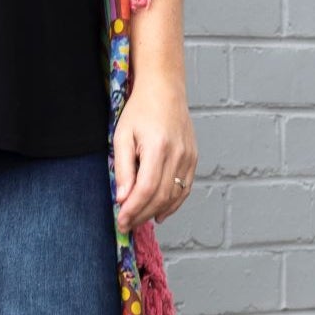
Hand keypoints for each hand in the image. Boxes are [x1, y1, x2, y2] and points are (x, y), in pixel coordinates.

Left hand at [113, 74, 196, 231]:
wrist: (164, 90)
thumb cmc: (139, 111)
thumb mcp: (122, 135)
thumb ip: (123, 168)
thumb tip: (122, 198)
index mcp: (158, 148)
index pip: (147, 189)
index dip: (134, 209)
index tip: (121, 221)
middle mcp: (178, 154)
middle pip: (161, 196)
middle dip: (142, 215)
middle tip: (126, 225)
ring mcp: (189, 157)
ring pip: (174, 196)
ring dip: (155, 212)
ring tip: (138, 220)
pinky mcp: (193, 158)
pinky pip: (184, 188)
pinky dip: (172, 204)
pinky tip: (159, 213)